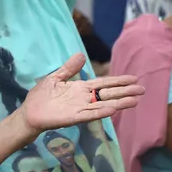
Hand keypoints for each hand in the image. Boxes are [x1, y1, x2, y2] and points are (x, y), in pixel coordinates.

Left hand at [18, 53, 143, 132]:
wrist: (29, 112)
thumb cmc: (41, 96)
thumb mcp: (55, 77)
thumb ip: (69, 68)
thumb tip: (82, 55)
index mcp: (80, 88)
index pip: (103, 83)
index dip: (118, 81)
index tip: (133, 78)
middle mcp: (84, 98)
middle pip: (108, 93)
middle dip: (125, 91)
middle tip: (142, 89)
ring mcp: (80, 108)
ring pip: (104, 104)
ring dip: (119, 102)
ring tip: (135, 100)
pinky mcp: (74, 117)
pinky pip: (90, 114)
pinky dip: (101, 111)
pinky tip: (113, 109)